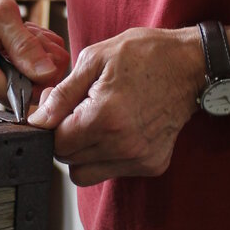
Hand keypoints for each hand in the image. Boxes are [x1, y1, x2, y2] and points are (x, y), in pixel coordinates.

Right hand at [0, 0, 68, 103]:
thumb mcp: (3, 14)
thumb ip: (25, 46)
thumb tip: (47, 74)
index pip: (19, 94)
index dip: (41, 76)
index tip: (44, 48)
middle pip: (23, 90)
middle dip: (38, 63)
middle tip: (35, 34)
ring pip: (22, 83)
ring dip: (32, 58)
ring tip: (25, 32)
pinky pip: (14, 78)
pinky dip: (23, 59)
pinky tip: (18, 41)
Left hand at [27, 27, 204, 184]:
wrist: (191, 65)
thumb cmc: (145, 55)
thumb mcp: (94, 59)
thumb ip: (62, 94)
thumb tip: (38, 119)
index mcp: (105, 118)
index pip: (56, 143)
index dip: (50, 125)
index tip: (57, 109)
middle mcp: (123, 145)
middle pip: (68, 160)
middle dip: (65, 137)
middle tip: (79, 111)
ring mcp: (139, 158)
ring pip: (86, 174)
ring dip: (83, 152)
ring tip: (98, 122)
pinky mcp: (152, 164)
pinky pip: (112, 171)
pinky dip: (107, 156)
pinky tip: (119, 129)